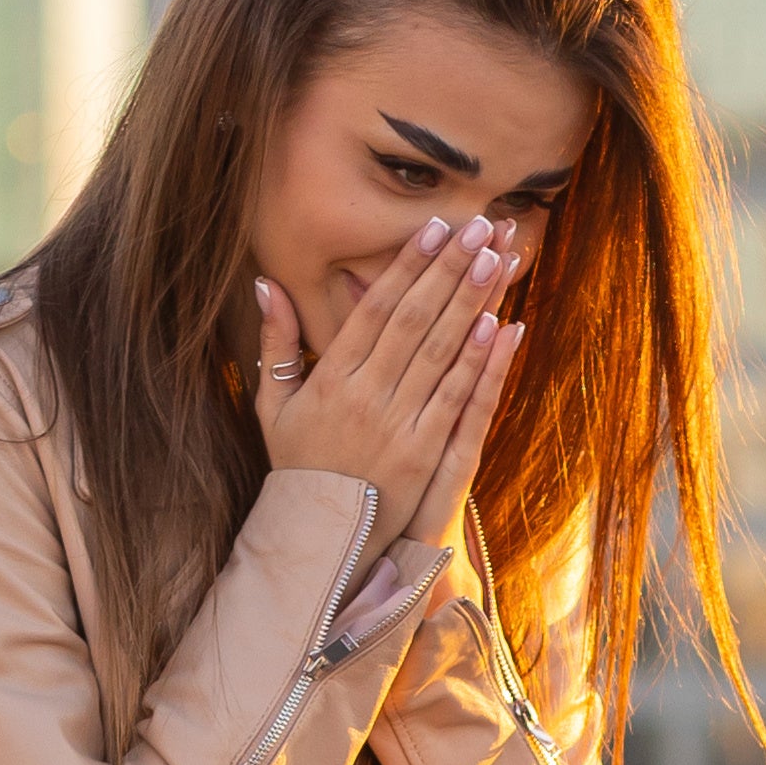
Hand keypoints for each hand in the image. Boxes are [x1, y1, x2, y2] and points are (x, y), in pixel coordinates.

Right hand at [254, 219, 523, 551]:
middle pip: (414, 320)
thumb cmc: (298, 466)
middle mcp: (366, 397)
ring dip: (471, 302)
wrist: (319, 537)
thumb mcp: (272, 404)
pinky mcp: (424, 456)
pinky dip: (478, 362)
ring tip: (496, 259)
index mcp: (332, 379)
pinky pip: (455, 400)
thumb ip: (275, 342)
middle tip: (480, 227)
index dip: (407, 265)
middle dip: (449, 269)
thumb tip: (265, 283)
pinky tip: (499, 325)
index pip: (375, 308)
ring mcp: (397, 426)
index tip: (433, 227)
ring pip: (440, 352)